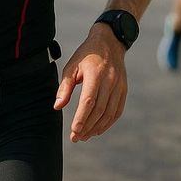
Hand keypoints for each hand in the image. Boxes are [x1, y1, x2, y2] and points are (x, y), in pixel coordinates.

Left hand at [53, 25, 127, 141]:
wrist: (109, 43)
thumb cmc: (86, 55)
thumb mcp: (71, 66)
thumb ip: (65, 87)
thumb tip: (57, 106)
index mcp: (95, 74)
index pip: (89, 101)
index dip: (81, 118)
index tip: (74, 131)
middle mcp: (110, 81)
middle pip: (99, 110)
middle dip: (87, 127)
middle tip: (76, 138)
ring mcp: (119, 86)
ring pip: (109, 113)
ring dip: (97, 127)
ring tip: (85, 136)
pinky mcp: (123, 90)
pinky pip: (117, 111)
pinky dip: (108, 122)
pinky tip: (98, 129)